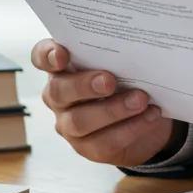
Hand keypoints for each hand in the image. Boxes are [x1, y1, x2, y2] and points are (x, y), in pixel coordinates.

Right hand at [32, 37, 180, 166]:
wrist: (146, 114)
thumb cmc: (127, 79)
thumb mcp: (121, 63)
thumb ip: (116, 54)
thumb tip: (134, 44)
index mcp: (62, 68)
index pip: (42, 57)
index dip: (47, 55)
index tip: (62, 54)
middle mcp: (59, 96)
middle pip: (58, 91)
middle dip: (84, 86)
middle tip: (110, 81)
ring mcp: (69, 124)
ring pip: (80, 121)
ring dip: (113, 110)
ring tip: (141, 100)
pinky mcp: (88, 148)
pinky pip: (105, 142)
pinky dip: (131, 128)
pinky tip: (150, 115)